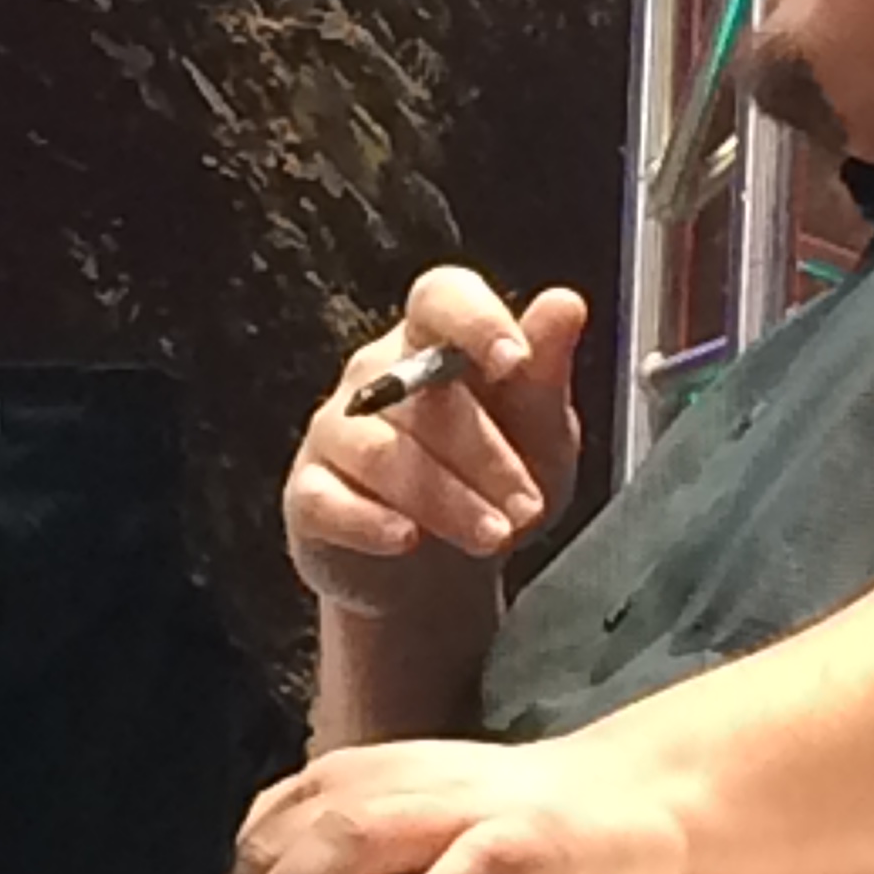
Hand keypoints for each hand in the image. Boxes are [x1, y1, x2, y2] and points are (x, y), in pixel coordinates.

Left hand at [223, 726, 687, 873]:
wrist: (643, 790)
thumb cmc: (520, 818)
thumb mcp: (423, 819)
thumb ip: (354, 850)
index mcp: (387, 773)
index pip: (288, 802)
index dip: (244, 858)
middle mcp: (421, 779)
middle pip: (316, 815)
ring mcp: (480, 805)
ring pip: (374, 827)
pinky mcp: (541, 836)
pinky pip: (482, 858)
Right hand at [282, 269, 585, 616]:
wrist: (440, 575)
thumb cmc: (493, 482)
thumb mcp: (540, 434)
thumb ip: (547, 373)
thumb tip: (565, 304)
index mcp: (434, 341)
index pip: (440, 298)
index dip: (475, 320)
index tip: (515, 362)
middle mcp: (375, 375)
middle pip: (420, 390)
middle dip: (484, 453)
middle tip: (528, 505)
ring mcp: (334, 432)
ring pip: (380, 451)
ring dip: (445, 498)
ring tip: (494, 536)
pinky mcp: (308, 494)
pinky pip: (327, 500)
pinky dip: (371, 523)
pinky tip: (408, 540)